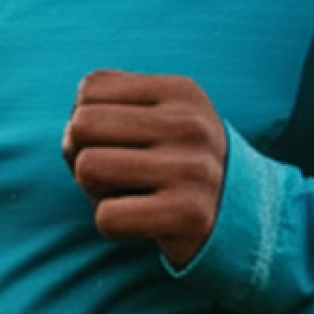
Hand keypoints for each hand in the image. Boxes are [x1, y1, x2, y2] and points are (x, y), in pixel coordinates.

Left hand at [62, 70, 227, 267]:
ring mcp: (192, 169)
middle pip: (82, 126)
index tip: (118, 143)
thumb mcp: (156, 121)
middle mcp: (189, 124)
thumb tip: (71, 135)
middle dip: (83, 154)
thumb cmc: (177, 165)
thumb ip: (105, 110)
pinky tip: (141, 220)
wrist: (242, 217)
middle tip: (116, 174)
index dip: (88, 120)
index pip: (90, 89)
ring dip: (94, 191)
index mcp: (180, 92)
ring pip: (88, 167)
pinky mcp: (188, 214)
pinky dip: (111, 224)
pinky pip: (107, 217)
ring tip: (128, 194)